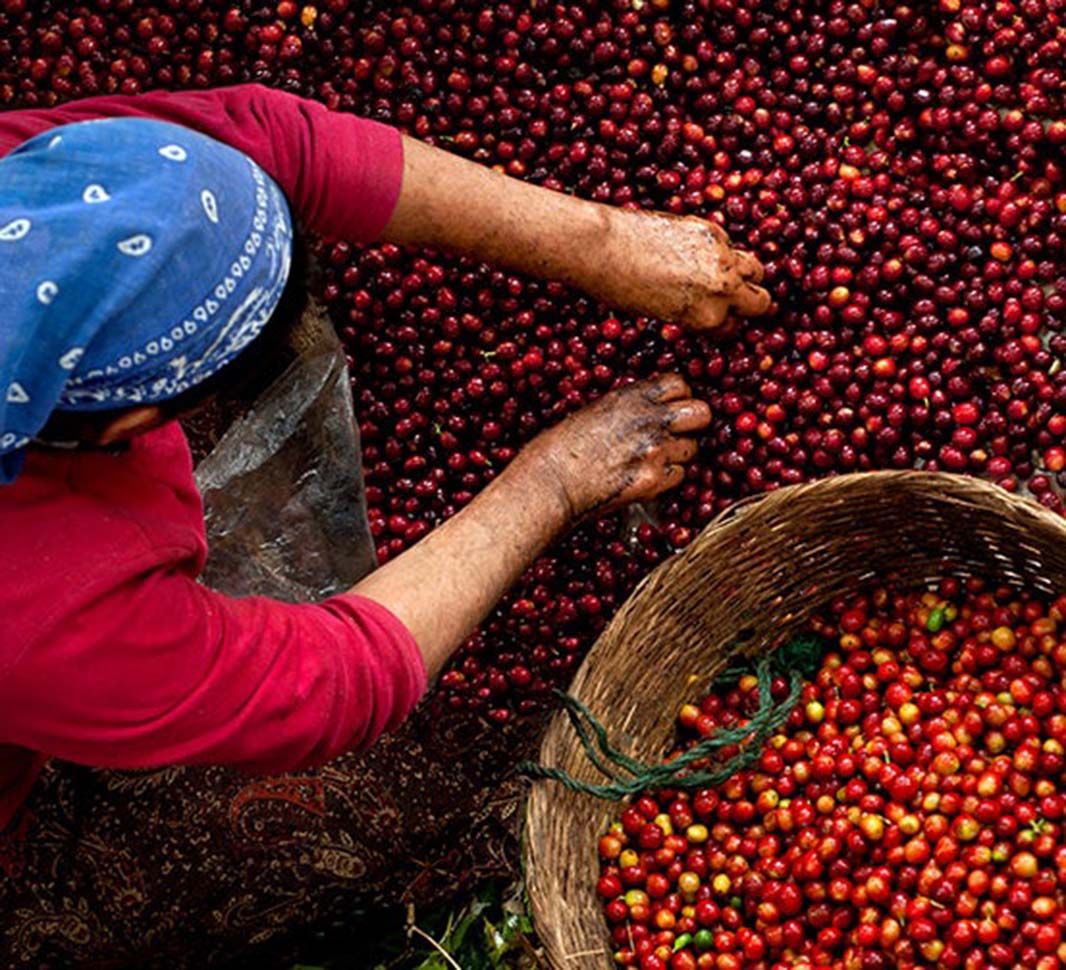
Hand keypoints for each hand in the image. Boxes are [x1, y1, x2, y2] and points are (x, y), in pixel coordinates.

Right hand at [525, 375, 711, 521]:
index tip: (671, 406)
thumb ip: (628, 406)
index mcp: (634, 397)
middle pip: (702, 413)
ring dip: (679, 453)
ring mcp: (656, 451)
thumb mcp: (595, 410)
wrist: (551, 481)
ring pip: (693, 448)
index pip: (680, 384)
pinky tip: (648, 476)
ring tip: (654, 459)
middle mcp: (651, 421)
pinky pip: (680, 476)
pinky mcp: (654, 481)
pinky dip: (669, 477)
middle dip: (693, 423)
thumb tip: (647, 407)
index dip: (678, 397)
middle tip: (678, 432)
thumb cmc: (560, 447)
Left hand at [607, 210, 770, 331]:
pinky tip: (695, 250)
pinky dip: (719, 249)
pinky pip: (728, 244)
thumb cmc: (619, 287)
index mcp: (707, 318)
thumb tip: (701, 306)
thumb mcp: (660, 311)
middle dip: (748, 304)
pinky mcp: (711, 230)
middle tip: (732, 301)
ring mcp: (721, 257)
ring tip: (722, 275)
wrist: (603, 247)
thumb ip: (690, 311)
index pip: (732, 328)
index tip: (718, 320)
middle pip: (760, 302)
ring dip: (744, 275)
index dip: (724, 325)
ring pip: (755, 269)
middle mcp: (721, 289)